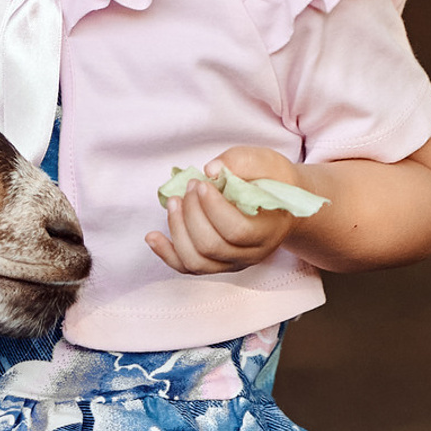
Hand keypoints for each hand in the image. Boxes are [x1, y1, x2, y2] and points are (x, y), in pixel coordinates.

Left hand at [145, 145, 303, 275]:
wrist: (278, 204)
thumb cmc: (272, 181)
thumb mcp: (266, 163)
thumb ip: (241, 162)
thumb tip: (210, 169)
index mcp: (269, 230)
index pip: (236, 231)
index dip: (213, 208)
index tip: (201, 184)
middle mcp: (252, 254)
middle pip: (211, 246)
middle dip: (192, 214)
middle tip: (190, 186)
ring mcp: (232, 264)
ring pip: (195, 262)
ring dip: (177, 230)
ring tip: (174, 202)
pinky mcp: (215, 265)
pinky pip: (185, 268)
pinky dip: (165, 253)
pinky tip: (152, 236)